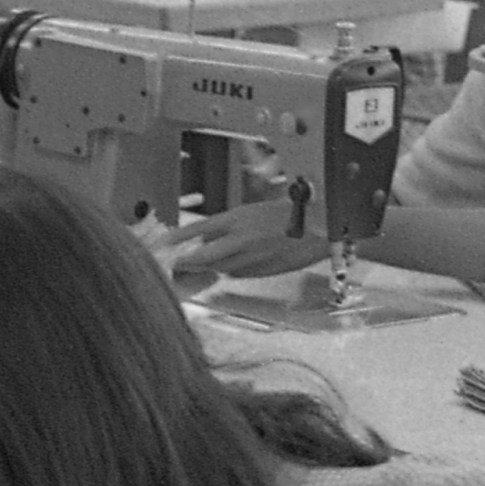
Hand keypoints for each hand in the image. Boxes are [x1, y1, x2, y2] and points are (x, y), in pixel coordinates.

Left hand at [162, 197, 309, 278]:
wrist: (320, 227)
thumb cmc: (291, 213)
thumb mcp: (253, 211)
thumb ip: (229, 226)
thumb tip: (206, 238)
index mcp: (236, 219)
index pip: (197, 229)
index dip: (178, 238)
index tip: (164, 243)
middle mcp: (239, 240)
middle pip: (203, 257)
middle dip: (189, 262)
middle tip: (179, 263)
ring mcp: (250, 258)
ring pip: (220, 268)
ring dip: (214, 266)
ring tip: (219, 258)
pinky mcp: (261, 272)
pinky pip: (240, 274)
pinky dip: (235, 270)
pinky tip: (244, 262)